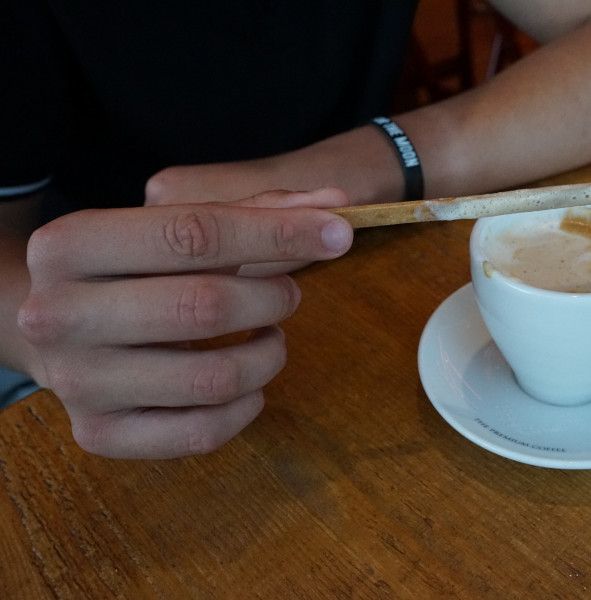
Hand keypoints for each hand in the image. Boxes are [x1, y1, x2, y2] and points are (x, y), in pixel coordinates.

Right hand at [18, 189, 352, 458]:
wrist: (57, 327)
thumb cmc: (135, 267)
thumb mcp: (176, 224)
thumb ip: (256, 209)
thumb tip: (335, 203)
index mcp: (71, 243)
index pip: (194, 232)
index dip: (278, 231)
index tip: (339, 232)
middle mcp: (58, 314)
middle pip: (204, 306)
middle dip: (273, 297)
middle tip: (288, 294)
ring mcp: (76, 382)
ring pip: (213, 378)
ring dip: (268, 354)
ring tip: (269, 334)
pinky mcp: (101, 434)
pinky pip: (202, 432)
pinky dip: (247, 407)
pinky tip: (249, 384)